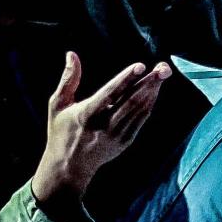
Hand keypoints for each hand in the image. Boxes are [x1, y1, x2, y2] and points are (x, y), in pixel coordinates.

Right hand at [33, 53, 169, 205]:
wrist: (69, 168)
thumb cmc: (61, 132)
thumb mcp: (58, 106)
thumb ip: (68, 79)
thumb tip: (71, 53)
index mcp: (86, 115)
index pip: (109, 94)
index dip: (125, 79)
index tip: (140, 66)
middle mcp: (104, 126)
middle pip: (131, 100)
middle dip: (149, 82)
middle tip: (163, 67)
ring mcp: (117, 136)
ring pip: (139, 109)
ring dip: (153, 90)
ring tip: (162, 73)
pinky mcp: (126, 141)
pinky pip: (141, 118)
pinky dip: (150, 103)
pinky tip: (155, 90)